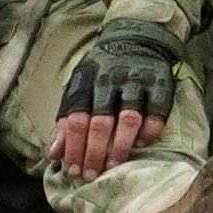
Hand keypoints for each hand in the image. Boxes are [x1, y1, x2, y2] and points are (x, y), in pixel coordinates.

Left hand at [51, 15, 186, 179]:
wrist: (136, 36)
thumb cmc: (102, 71)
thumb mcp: (79, 87)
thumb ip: (66, 119)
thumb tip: (54, 154)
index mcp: (85, 82)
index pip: (74, 118)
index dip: (72, 147)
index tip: (72, 171)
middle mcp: (109, 81)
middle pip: (99, 122)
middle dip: (93, 152)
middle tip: (90, 175)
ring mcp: (135, 82)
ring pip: (127, 118)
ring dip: (120, 146)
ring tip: (113, 167)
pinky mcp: (159, 84)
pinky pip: (156, 112)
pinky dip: (149, 132)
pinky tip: (141, 146)